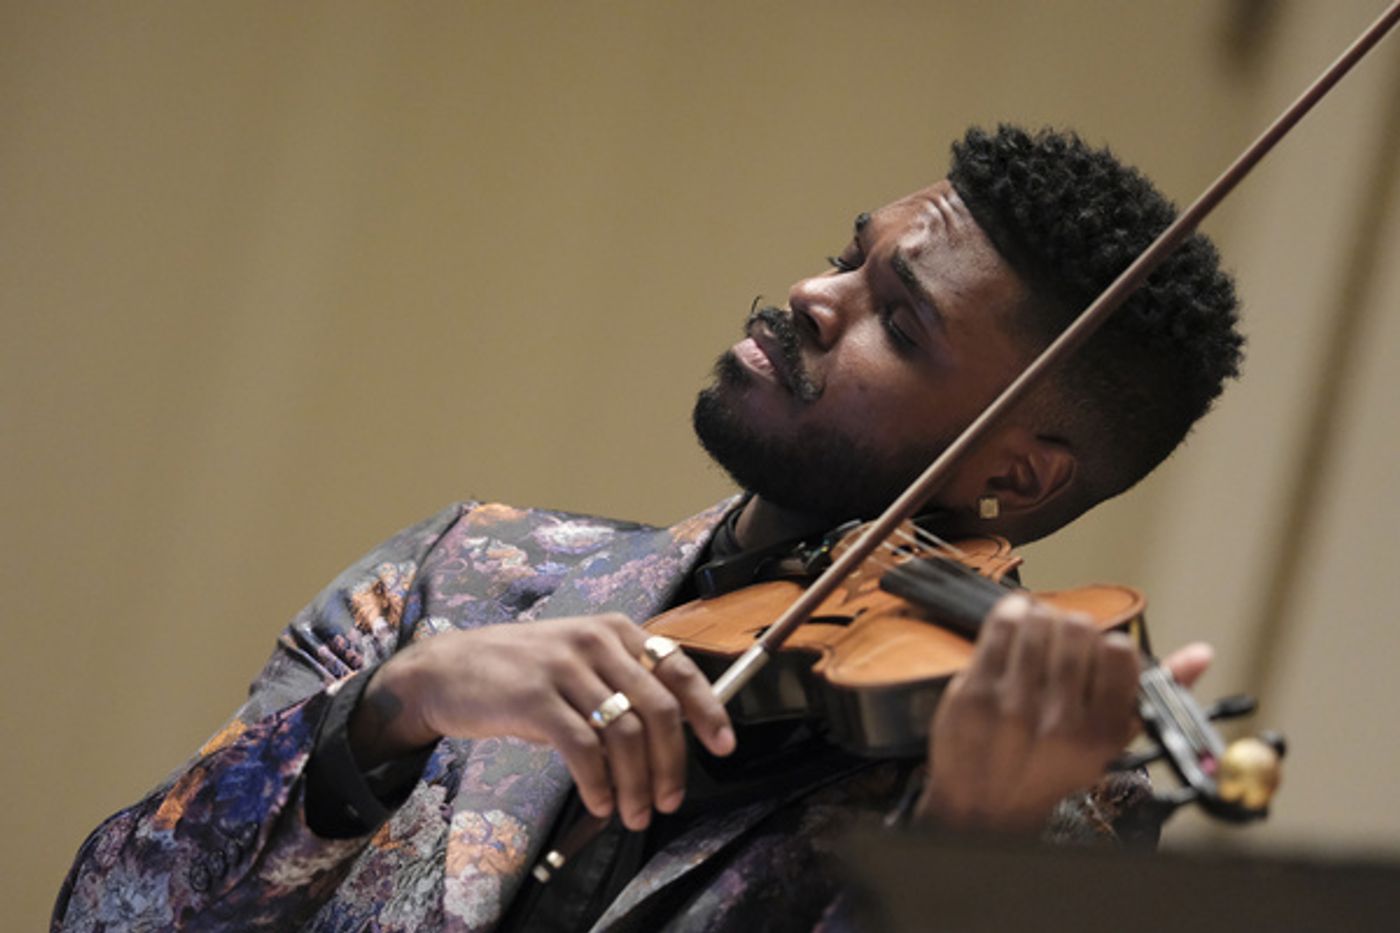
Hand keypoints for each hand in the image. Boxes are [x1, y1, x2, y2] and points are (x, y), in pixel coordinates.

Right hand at [350, 614, 734, 829]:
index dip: (708, 710)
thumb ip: (621, 686)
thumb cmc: (520, 673)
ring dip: (636, 783)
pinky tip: (600, 802)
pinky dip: (598, 782)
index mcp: (616, 631)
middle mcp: (596, 641)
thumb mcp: (578, 662)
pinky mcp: (534, 697)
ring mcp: (565, 667)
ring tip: (633, 813)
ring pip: (625, 733)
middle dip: (672, 763)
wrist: (446, 670)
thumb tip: (670, 740)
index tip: (723, 747)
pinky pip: (583, 748)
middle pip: (659, 708)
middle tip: (669, 801)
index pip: (680, 669)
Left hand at [914, 594, 1210, 832]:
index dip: (1109, 645)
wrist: (986, 807)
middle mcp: (1060, 721)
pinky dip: (1011, 614)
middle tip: (1063, 644)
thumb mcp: (1110, 743)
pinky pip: (1001, 625)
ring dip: (1041, 618)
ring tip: (1038, 635)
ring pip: (1039, 621)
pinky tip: (1014, 628)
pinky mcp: (975, 692)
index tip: (1097, 654)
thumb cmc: (1053, 769)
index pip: (1121, 652)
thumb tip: (1202, 654)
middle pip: (1078, 629)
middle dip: (1073, 629)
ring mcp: (1013, 706)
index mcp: (1102, 734)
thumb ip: (1157, 696)